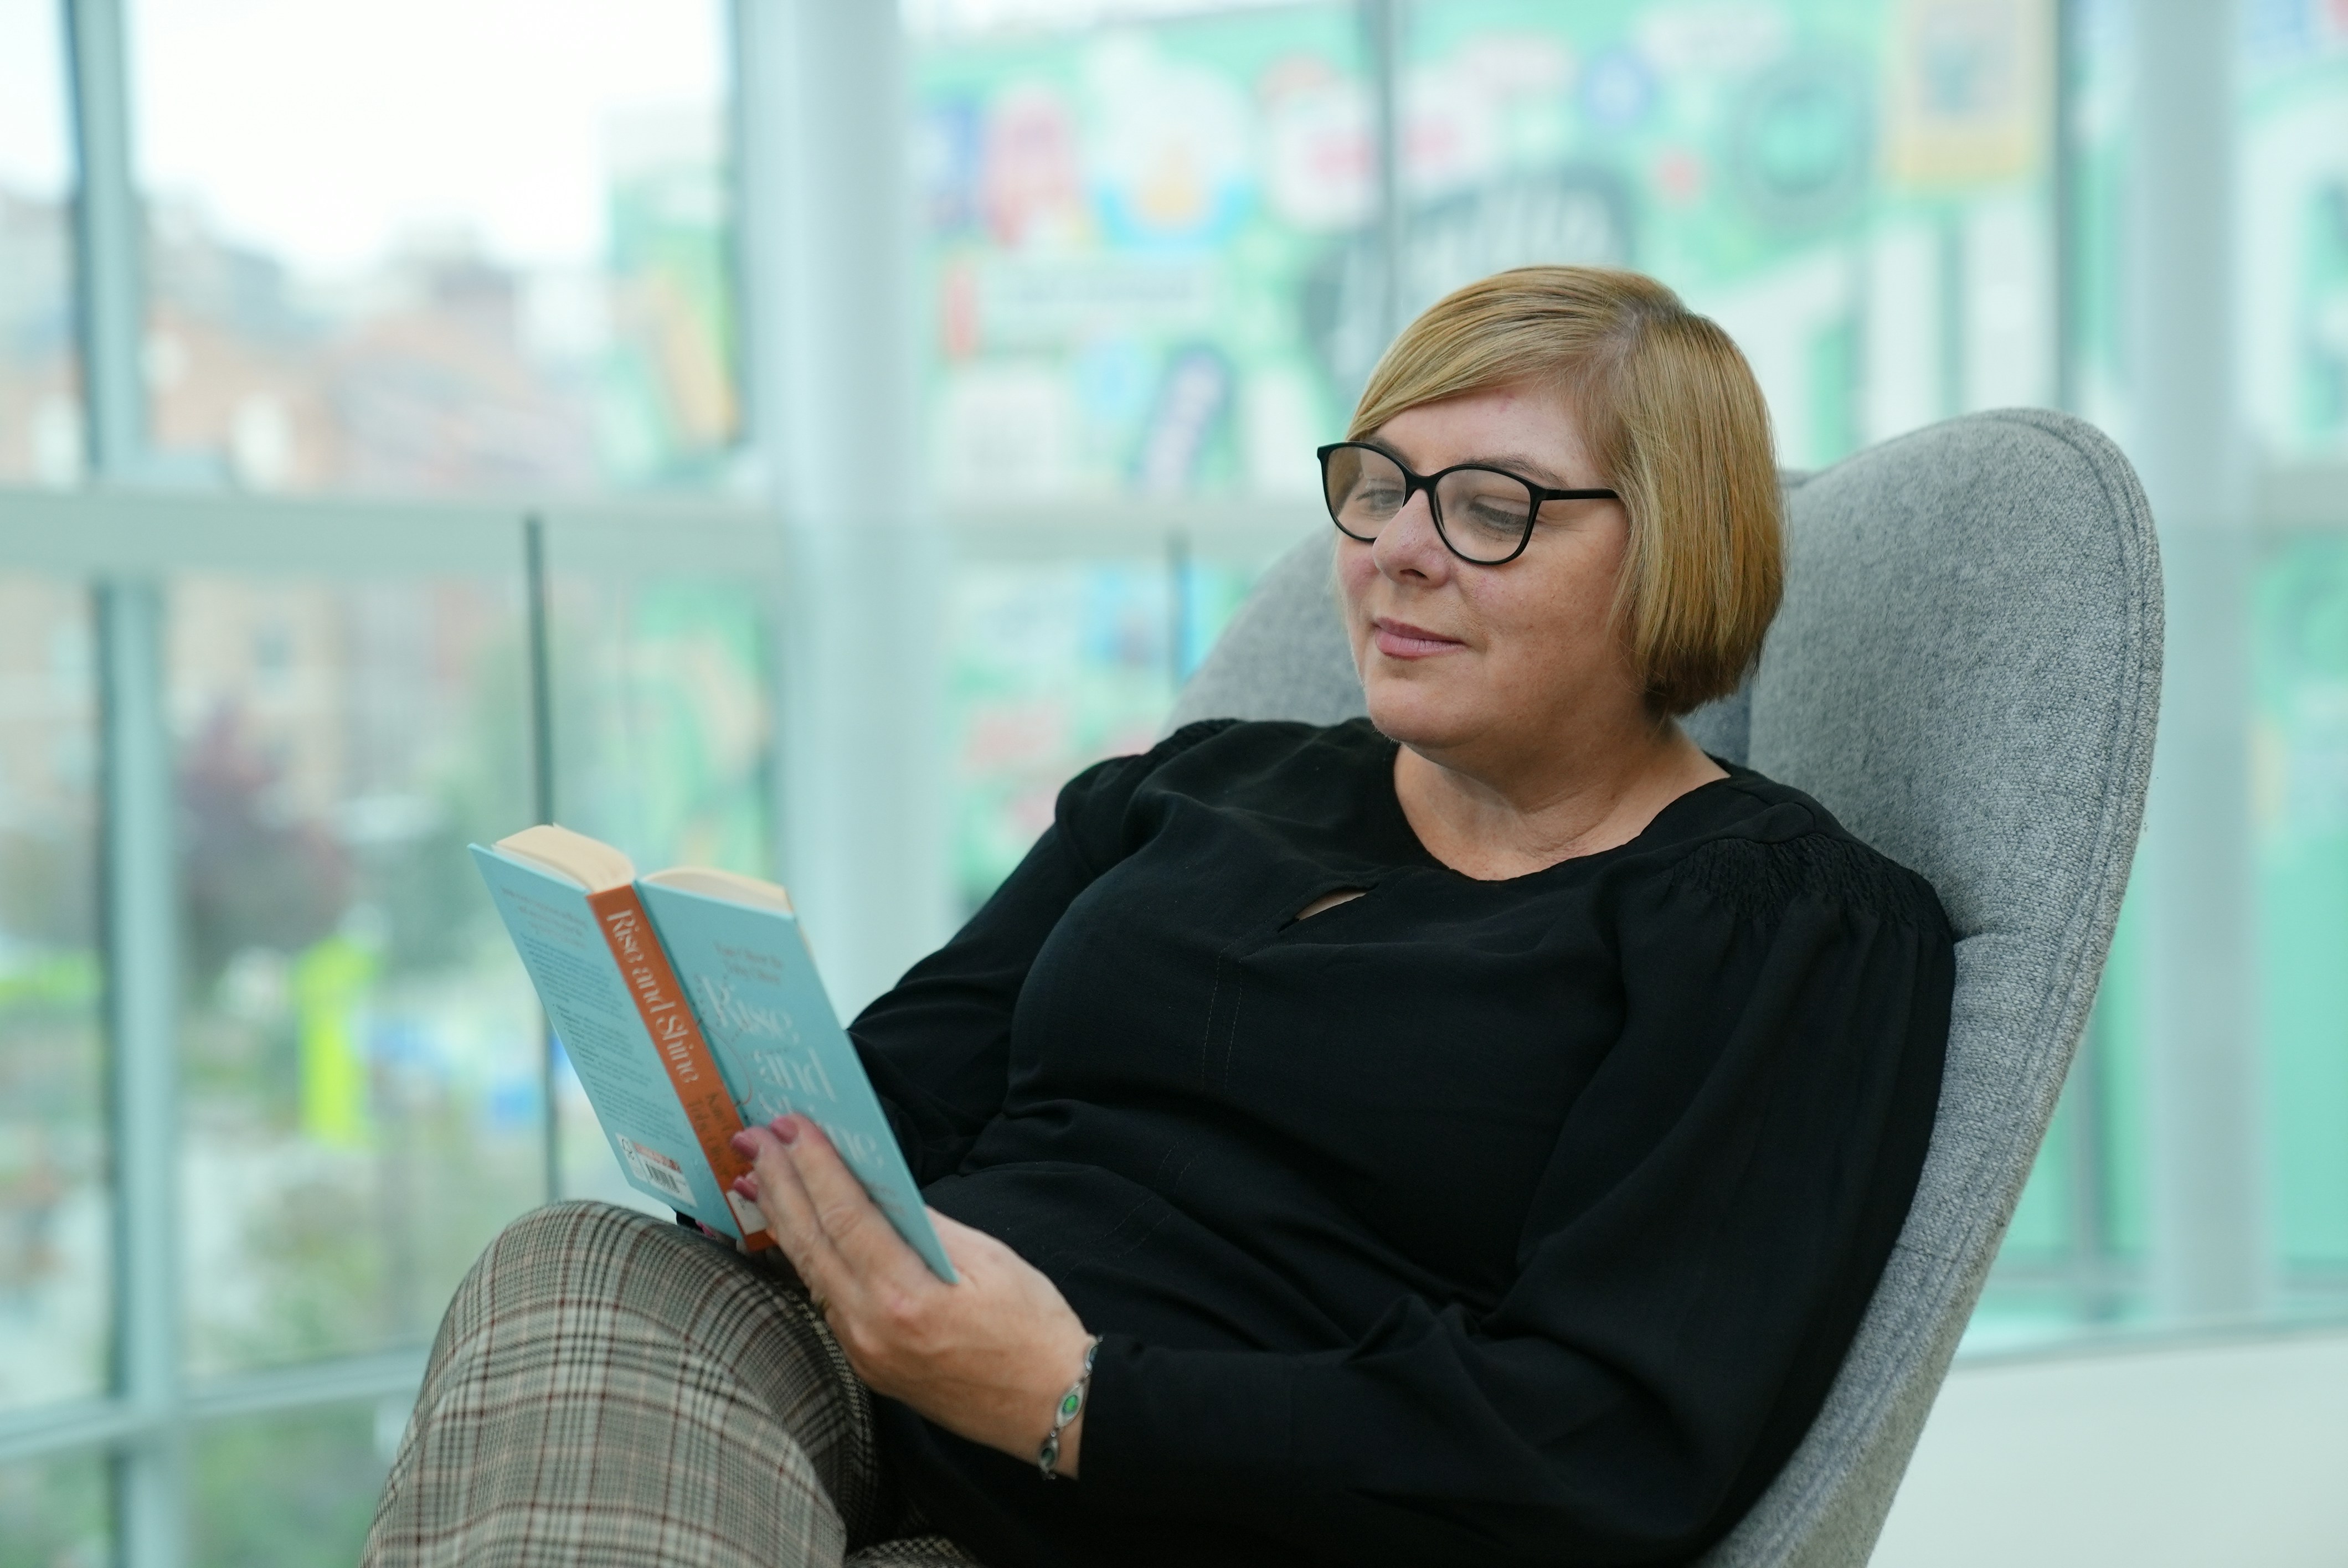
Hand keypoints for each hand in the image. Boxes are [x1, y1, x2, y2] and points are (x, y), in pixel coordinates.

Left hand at [730, 1115, 1097, 1476]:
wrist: (1048, 1405)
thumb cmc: (1032, 1329)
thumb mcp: (992, 1260)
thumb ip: (930, 1225)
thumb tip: (883, 1192)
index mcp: (906, 1298)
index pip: (845, 1216)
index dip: (814, 1166)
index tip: (789, 1126)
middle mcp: (871, 1329)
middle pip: (810, 1243)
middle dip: (779, 1184)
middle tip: (752, 1139)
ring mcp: (864, 1352)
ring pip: (809, 1274)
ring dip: (783, 1219)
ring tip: (758, 1176)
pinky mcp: (867, 1366)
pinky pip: (827, 1302)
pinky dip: (806, 1259)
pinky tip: (797, 1232)